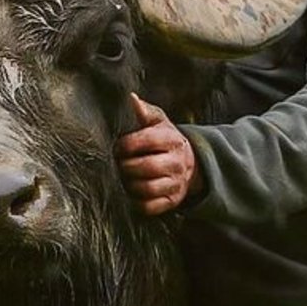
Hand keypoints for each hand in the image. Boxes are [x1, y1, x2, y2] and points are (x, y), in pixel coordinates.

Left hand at [116, 93, 204, 214]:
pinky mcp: (171, 201)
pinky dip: (136, 202)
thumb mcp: (159, 123)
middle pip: (146, 167)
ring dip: (129, 184)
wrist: (189, 163)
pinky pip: (150, 207)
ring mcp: (175, 183)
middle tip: (117, 163)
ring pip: (147, 188)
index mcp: (172, 139)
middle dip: (126, 166)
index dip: (126, 145)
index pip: (147, 141)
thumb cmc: (165, 140)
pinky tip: (131, 192)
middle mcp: (177, 162)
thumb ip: (145, 112)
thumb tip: (132, 98)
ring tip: (124, 177)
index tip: (118, 147)